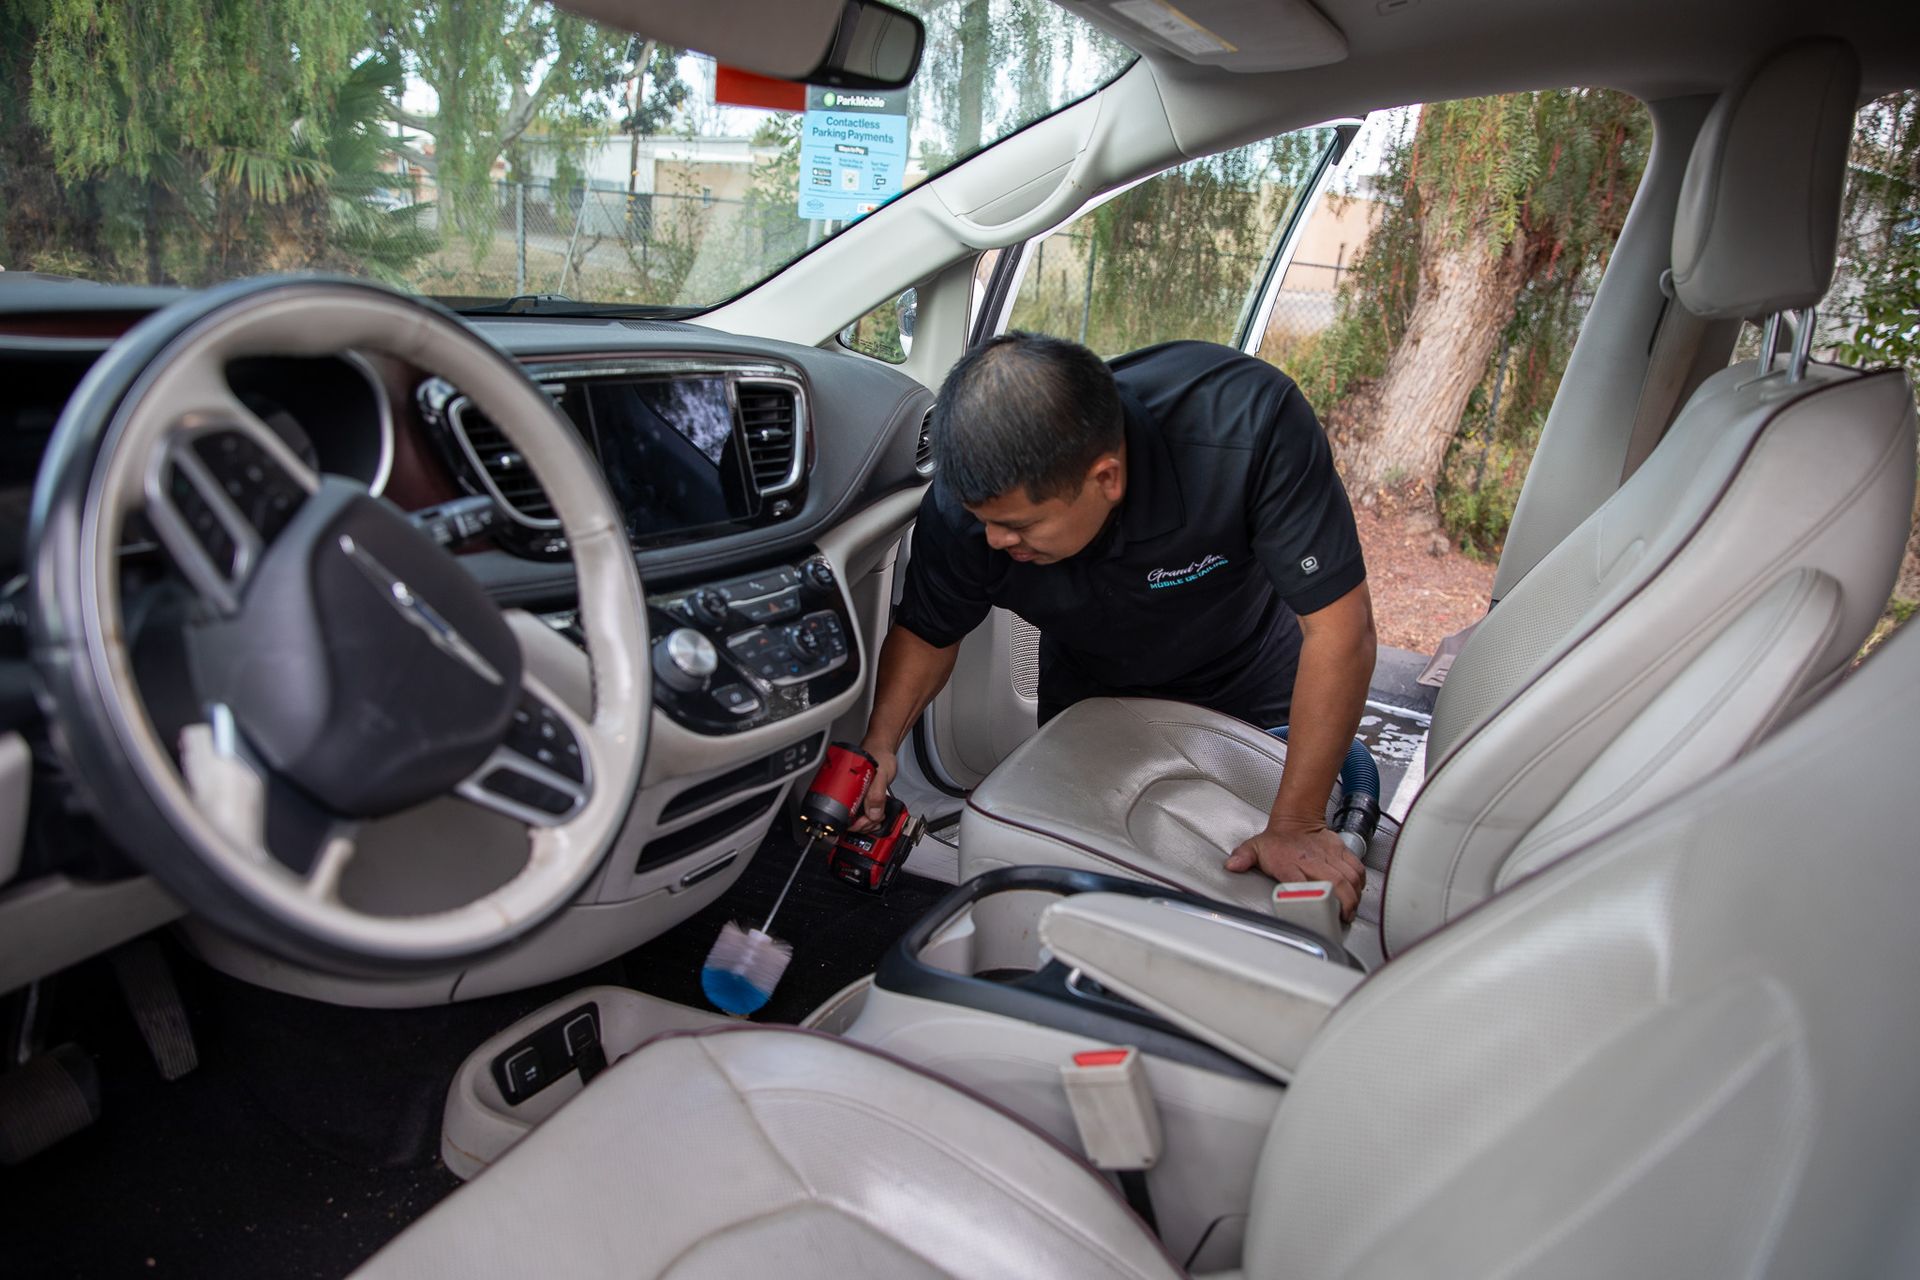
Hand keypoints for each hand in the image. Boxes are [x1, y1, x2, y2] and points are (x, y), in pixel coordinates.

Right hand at [849, 743, 898, 831]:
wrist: (884, 747)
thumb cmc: (878, 754)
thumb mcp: (880, 775)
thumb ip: (877, 794)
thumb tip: (872, 814)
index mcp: (847, 788)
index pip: (843, 815)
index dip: (854, 823)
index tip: (865, 822)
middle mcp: (848, 793)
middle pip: (849, 819)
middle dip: (863, 824)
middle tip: (874, 819)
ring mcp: (855, 795)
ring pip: (856, 818)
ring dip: (867, 823)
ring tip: (877, 817)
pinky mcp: (863, 796)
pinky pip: (863, 813)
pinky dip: (870, 818)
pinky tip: (876, 815)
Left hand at [1224, 822, 1365, 924]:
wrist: (1295, 819)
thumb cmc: (1277, 840)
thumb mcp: (1254, 848)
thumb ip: (1243, 858)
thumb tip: (1232, 865)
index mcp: (1290, 863)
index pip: (1303, 883)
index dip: (1314, 899)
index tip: (1320, 914)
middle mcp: (1312, 861)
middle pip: (1335, 884)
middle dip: (1344, 903)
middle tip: (1344, 917)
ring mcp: (1329, 855)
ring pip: (1349, 877)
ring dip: (1354, 896)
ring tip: (1351, 909)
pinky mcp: (1341, 851)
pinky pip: (1357, 868)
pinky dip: (1360, 882)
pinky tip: (1357, 893)